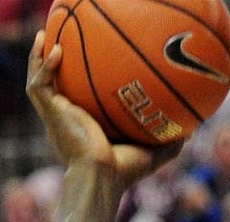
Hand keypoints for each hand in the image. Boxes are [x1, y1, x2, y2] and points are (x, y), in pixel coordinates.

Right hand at [26, 33, 179, 184]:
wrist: (102, 177)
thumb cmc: (124, 172)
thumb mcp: (152, 154)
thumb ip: (169, 144)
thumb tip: (190, 132)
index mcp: (85, 127)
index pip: (79, 102)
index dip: (80, 85)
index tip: (89, 66)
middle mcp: (67, 119)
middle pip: (55, 88)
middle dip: (53, 66)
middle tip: (60, 43)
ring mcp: (56, 115)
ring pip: (39, 82)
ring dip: (38, 58)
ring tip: (42, 36)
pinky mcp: (51, 113)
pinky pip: (39, 84)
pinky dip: (44, 66)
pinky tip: (56, 50)